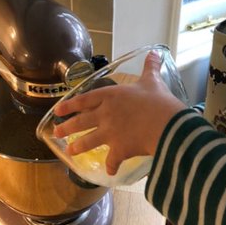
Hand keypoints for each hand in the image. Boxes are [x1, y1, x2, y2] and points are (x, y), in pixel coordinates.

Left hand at [52, 51, 183, 174]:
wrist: (169, 124)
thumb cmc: (159, 101)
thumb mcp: (152, 81)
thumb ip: (150, 68)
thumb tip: (155, 53)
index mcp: (110, 96)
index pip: (83, 100)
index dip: (69, 105)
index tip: (58, 111)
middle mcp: (105, 114)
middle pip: (80, 122)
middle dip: (67, 128)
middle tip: (57, 132)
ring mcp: (109, 133)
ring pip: (88, 141)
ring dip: (78, 147)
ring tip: (69, 152)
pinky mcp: (119, 149)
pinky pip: (111, 160)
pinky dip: (110, 166)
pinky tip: (109, 172)